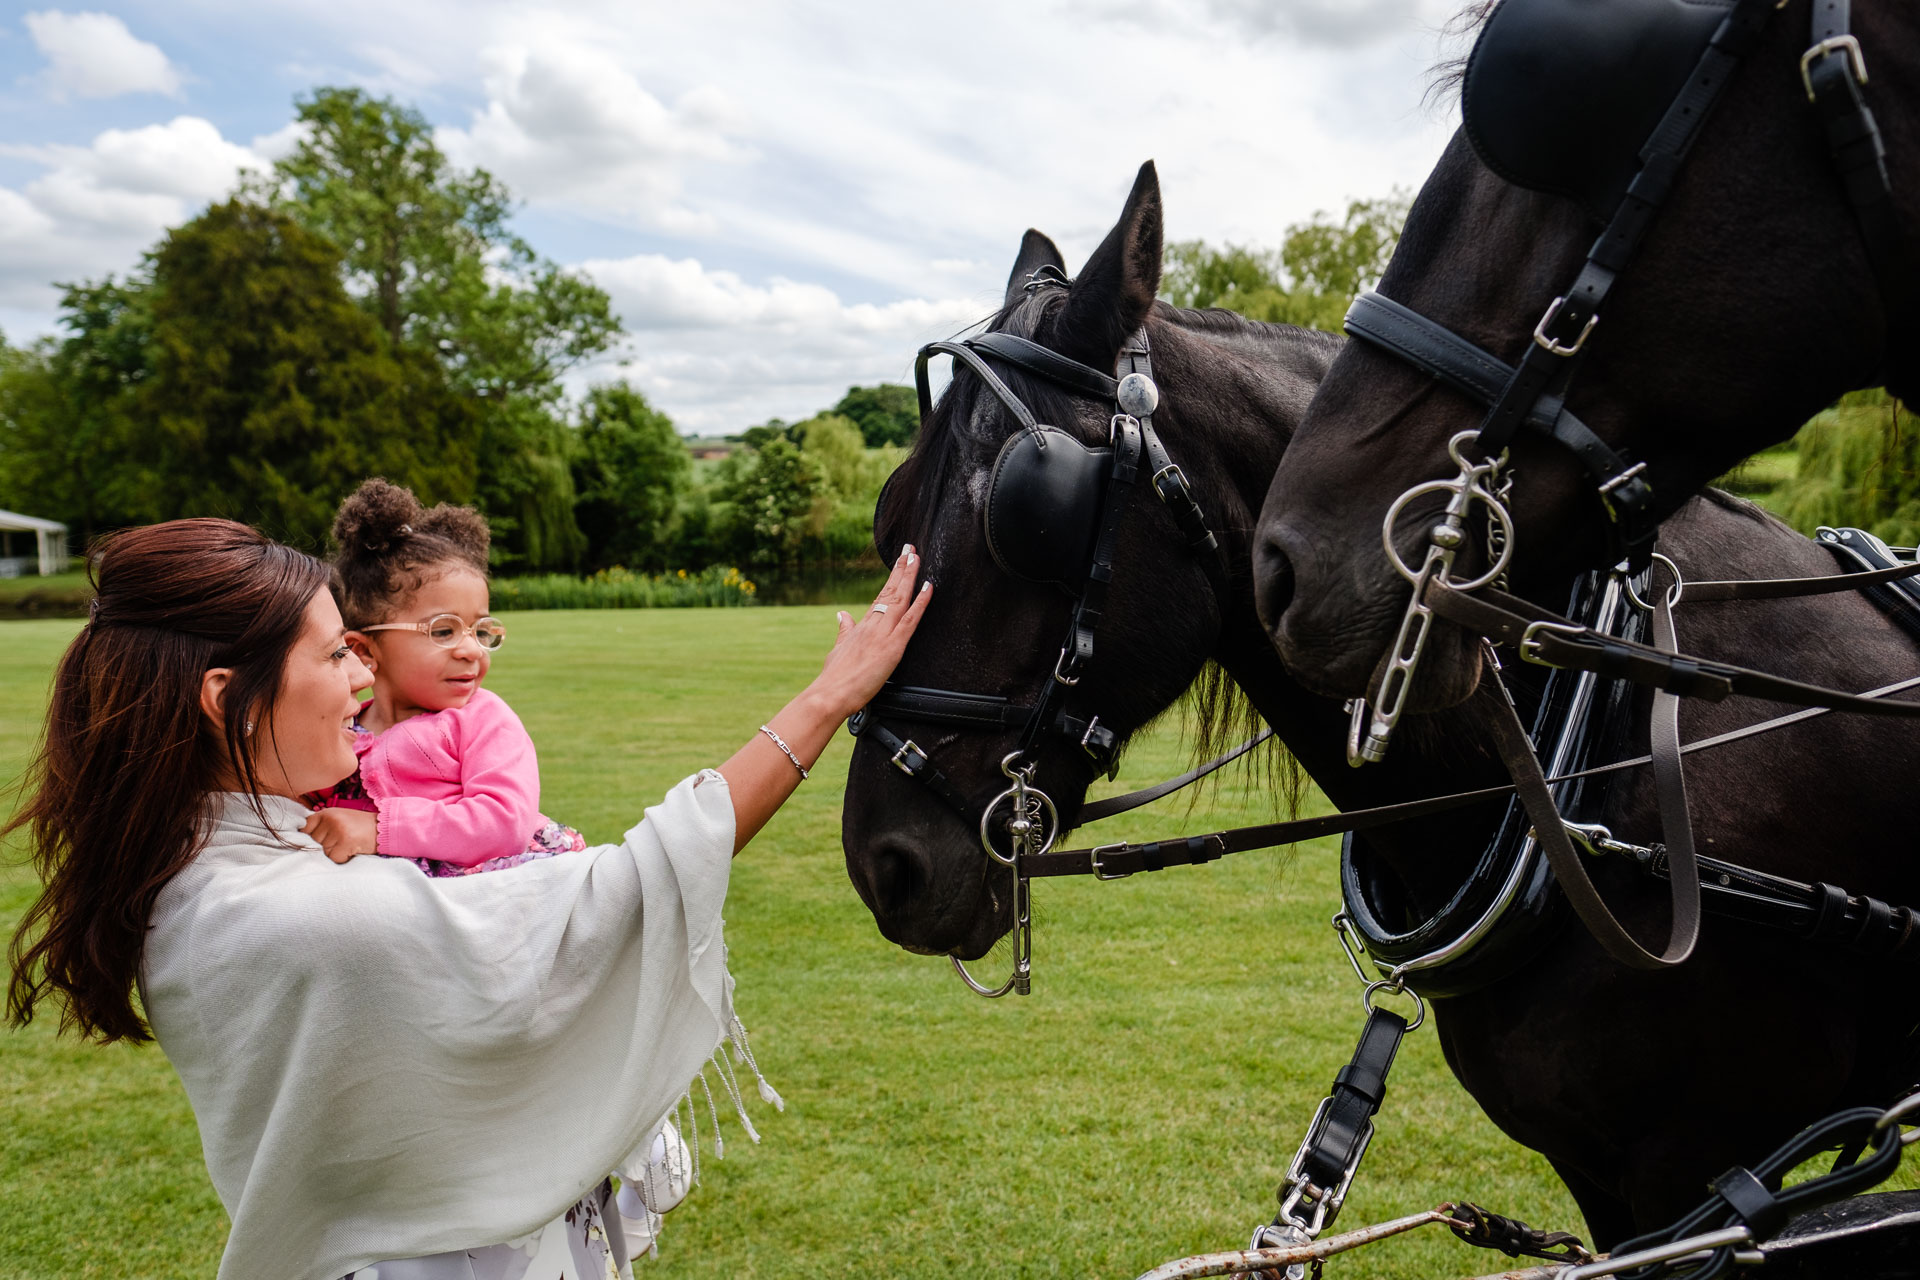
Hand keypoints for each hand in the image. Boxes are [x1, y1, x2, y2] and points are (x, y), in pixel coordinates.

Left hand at [302, 807, 378, 863]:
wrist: (386, 827)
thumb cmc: (361, 827)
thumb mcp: (340, 819)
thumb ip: (323, 826)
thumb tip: (302, 841)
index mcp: (327, 812)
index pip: (305, 828)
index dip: (312, 837)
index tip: (324, 839)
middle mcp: (331, 819)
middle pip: (314, 842)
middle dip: (325, 846)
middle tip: (342, 841)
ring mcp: (338, 830)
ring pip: (324, 852)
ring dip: (335, 853)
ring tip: (349, 845)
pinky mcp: (346, 841)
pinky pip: (334, 858)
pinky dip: (343, 858)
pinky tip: (352, 850)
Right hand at [811, 545, 932, 719]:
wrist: (830, 693)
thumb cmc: (834, 677)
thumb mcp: (838, 648)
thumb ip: (844, 629)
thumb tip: (842, 614)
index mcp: (862, 625)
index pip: (881, 596)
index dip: (892, 578)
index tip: (899, 561)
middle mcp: (873, 624)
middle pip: (891, 591)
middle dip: (901, 568)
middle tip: (910, 549)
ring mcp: (884, 634)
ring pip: (900, 599)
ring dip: (910, 576)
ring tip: (917, 557)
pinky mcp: (893, 647)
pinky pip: (911, 620)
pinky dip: (921, 602)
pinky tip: (928, 587)